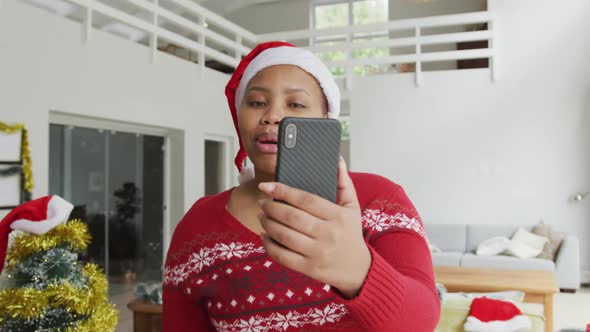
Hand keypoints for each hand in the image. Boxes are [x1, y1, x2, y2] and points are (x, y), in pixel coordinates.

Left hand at [258, 158, 370, 297]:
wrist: (358, 270)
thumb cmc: (351, 234)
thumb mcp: (352, 208)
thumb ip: (344, 183)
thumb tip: (338, 160)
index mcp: (338, 216)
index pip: (306, 199)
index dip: (283, 191)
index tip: (266, 185)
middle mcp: (328, 234)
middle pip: (291, 217)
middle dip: (271, 207)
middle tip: (262, 201)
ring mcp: (317, 253)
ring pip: (284, 235)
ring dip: (267, 223)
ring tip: (262, 215)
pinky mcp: (308, 268)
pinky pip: (282, 255)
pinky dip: (269, 245)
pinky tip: (265, 235)